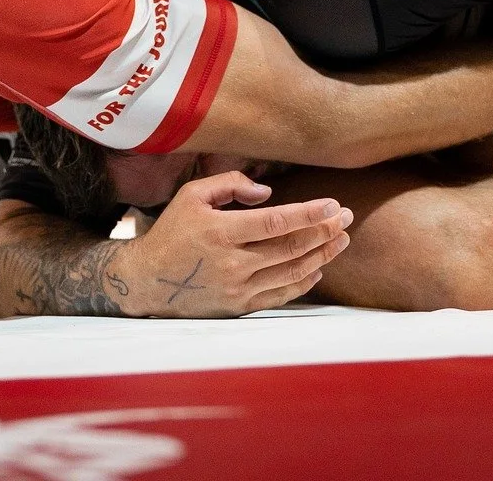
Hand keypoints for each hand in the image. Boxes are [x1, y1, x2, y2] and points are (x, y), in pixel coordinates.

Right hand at [114, 170, 350, 317]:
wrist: (147, 281)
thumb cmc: (172, 232)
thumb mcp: (192, 196)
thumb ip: (231, 184)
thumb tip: (268, 193)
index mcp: (220, 232)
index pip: (276, 222)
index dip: (309, 214)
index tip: (332, 205)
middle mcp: (232, 263)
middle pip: (291, 248)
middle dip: (324, 231)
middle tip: (346, 217)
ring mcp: (237, 289)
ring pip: (291, 272)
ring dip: (322, 255)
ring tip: (341, 239)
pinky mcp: (239, 306)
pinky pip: (281, 295)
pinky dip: (304, 282)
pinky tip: (319, 267)